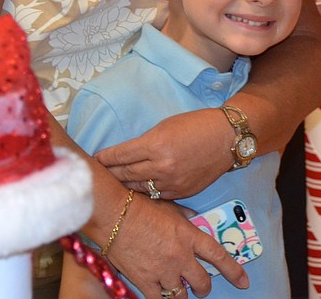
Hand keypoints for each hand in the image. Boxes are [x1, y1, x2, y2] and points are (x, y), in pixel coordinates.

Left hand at [95, 108, 229, 198]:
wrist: (226, 138)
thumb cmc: (195, 125)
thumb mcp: (165, 126)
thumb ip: (145, 142)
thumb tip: (126, 154)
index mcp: (155, 145)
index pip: (121, 155)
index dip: (105, 158)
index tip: (95, 159)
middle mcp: (161, 166)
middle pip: (126, 173)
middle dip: (110, 173)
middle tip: (97, 174)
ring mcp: (171, 183)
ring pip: (139, 188)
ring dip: (124, 185)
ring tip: (112, 184)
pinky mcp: (181, 193)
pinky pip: (155, 195)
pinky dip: (143, 192)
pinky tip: (134, 191)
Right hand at [108, 193, 247, 297]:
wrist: (114, 214)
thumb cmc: (139, 205)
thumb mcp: (168, 205)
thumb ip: (184, 215)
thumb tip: (193, 217)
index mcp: (189, 235)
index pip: (218, 256)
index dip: (233, 271)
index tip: (243, 281)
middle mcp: (181, 256)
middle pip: (201, 282)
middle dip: (203, 287)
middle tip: (200, 287)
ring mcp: (164, 271)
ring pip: (182, 296)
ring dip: (182, 294)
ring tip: (179, 291)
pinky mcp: (146, 281)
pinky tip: (161, 295)